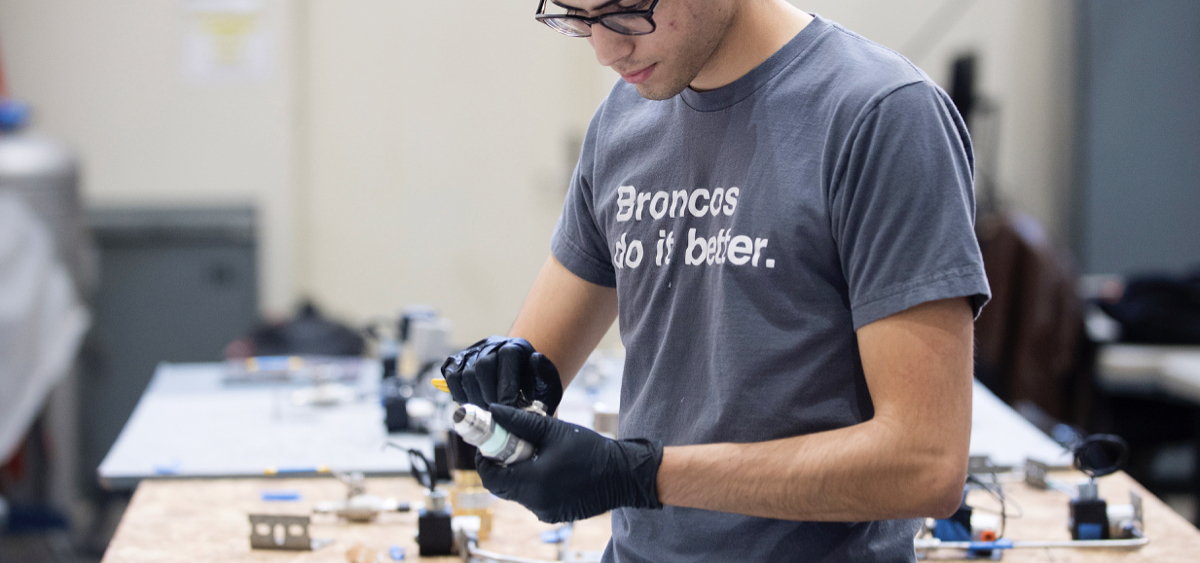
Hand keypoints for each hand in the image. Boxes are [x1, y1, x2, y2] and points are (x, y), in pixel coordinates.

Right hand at [441, 336, 562, 414]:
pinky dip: (459, 395)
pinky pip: (452, 378)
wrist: (520, 383)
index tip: (509, 411)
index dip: (506, 390)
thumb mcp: (547, 384)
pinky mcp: (458, 362)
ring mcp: (473, 352)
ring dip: (474, 399)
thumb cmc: (534, 387)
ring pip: (465, 374)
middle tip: (495, 416)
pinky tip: (473, 405)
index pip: (506, 360)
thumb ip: (545, 375)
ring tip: (485, 413)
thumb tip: (535, 358)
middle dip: (488, 397)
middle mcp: (492, 344)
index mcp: (516, 346)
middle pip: (482, 368)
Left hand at [475, 404, 662, 522]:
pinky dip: (532, 484)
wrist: (624, 474)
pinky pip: (532, 499)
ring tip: (533, 454)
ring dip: (517, 474)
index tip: (489, 444)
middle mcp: (536, 502)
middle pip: (502, 487)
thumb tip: (494, 411)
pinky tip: (547, 468)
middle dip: (500, 466)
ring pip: (517, 493)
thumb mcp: (554, 431)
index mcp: (533, 482)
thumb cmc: (591, 450)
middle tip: (509, 446)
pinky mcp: (554, 514)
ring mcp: (545, 512)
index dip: (485, 459)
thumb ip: (520, 422)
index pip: (491, 477)